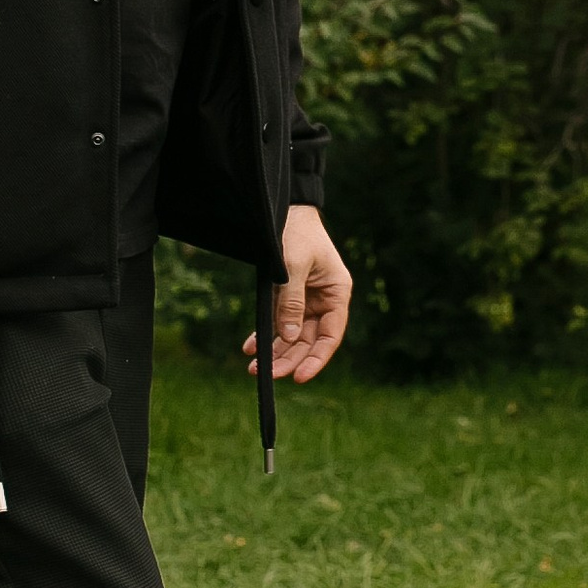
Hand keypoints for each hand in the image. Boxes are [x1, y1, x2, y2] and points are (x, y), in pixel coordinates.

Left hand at [244, 202, 353, 384]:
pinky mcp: (288, 297)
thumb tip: (288, 338)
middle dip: (289, 359)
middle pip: (308, 341)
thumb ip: (291, 302)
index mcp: (336, 293)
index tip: (299, 377)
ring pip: (292, 336)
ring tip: (253, 368)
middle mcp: (324, 301)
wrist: (284, 210)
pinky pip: (278, 323)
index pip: (330, 336)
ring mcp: (306, 301)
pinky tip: (251, 347)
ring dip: (275, 352)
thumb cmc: (296, 232)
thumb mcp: (293, 266)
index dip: (316, 359)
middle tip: (266, 375)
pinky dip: (265, 335)